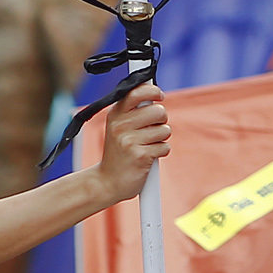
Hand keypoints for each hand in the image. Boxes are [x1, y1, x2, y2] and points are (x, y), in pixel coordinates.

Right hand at [90, 85, 169, 202]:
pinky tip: (147, 157)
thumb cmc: (119, 153)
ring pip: (165, 130)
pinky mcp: (140, 156)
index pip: (136, 92)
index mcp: (115, 114)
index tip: (159, 96)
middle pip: (159, 111)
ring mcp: (129, 141)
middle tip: (152, 130)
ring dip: (161, 139)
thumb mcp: (118, 127)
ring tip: (147, 145)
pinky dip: (160, 152)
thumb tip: (155, 95)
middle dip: (161, 121)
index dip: (153, 91)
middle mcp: (120, 125)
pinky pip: (165, 147)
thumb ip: (133, 111)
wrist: (107, 182)